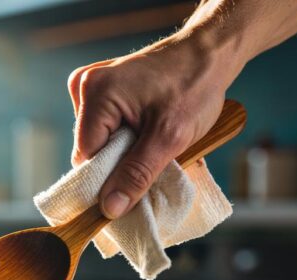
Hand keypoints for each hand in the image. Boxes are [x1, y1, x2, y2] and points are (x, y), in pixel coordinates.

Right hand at [68, 36, 237, 218]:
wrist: (210, 53)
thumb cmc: (195, 87)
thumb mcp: (169, 137)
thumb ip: (137, 174)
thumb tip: (110, 208)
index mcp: (96, 94)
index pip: (86, 158)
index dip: (107, 180)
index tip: (134, 190)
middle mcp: (85, 86)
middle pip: (91, 150)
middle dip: (118, 164)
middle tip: (152, 163)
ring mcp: (92, 86)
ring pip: (99, 142)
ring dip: (124, 152)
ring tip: (154, 144)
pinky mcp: (104, 89)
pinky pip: (106, 128)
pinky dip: (126, 138)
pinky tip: (147, 133)